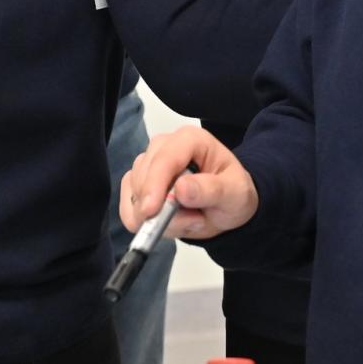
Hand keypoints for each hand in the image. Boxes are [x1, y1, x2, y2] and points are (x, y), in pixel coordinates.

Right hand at [118, 125, 258, 239]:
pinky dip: (142, 221)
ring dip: (157, 217)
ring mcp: (148, 164)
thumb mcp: (234, 194)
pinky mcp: (138, 183)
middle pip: (144, 175)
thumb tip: (181, 189)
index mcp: (190, 140)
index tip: (151, 212)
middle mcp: (164, 146)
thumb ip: (210, 190)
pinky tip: (169, 223)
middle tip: (193, 220)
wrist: (226, 208)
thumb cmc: (233, 194)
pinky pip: (127, 205)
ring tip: (189, 219)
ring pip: (134, 192)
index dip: (154, 185)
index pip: (164, 158)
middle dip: (161, 206)